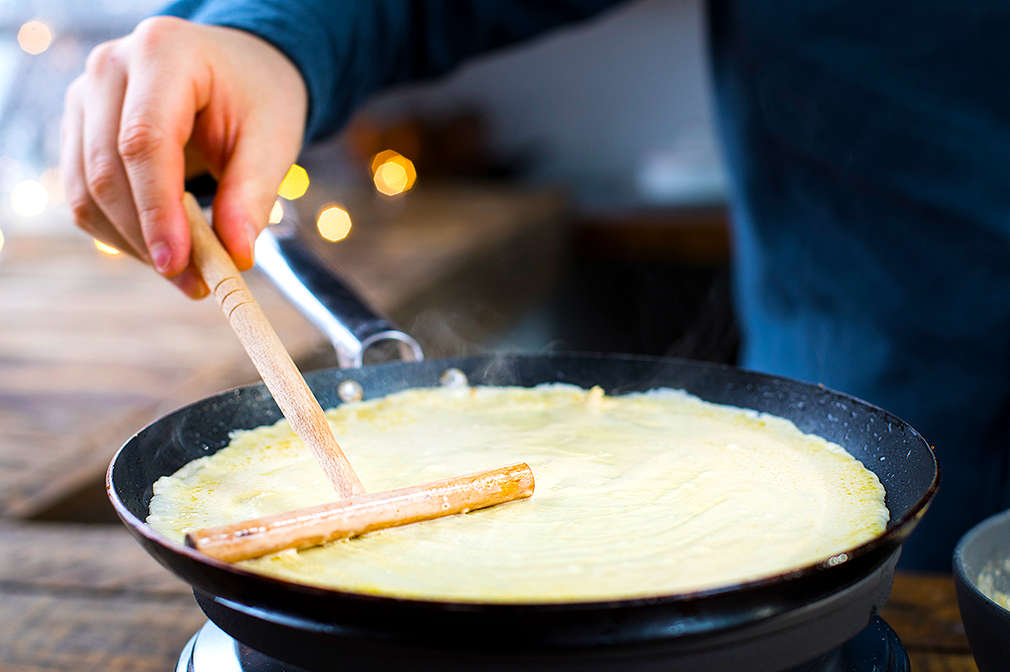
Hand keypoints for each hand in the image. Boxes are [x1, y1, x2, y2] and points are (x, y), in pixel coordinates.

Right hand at [61, 17, 307, 297]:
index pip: (144, 141)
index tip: (179, 264)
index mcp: (163, 53)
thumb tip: (236, 256)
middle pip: (107, 170)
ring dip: (133, 243)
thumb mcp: (273, 139)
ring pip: (86, 191)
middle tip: (196, 283)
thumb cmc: (256, 99)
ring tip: (189, 272)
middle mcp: (109, 69)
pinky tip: (165, 249)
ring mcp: (84, 98)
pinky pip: (84, 197)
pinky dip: (122, 234)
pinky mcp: (78, 131)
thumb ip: (253, 195)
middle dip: (148, 237)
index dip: (158, 210)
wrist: (237, 71)